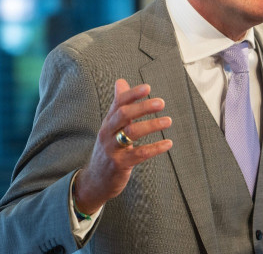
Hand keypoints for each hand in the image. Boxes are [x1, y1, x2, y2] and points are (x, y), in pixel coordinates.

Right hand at [73, 79, 172, 213]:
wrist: (94, 181)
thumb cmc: (107, 149)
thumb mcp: (110, 126)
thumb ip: (118, 105)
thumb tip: (121, 81)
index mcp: (108, 122)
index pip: (118, 103)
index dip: (132, 94)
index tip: (147, 87)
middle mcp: (108, 133)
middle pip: (123, 115)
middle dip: (142, 107)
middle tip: (161, 102)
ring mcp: (112, 149)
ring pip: (131, 133)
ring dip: (151, 125)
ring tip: (168, 121)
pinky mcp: (119, 164)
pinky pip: (139, 154)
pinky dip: (155, 148)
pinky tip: (168, 143)